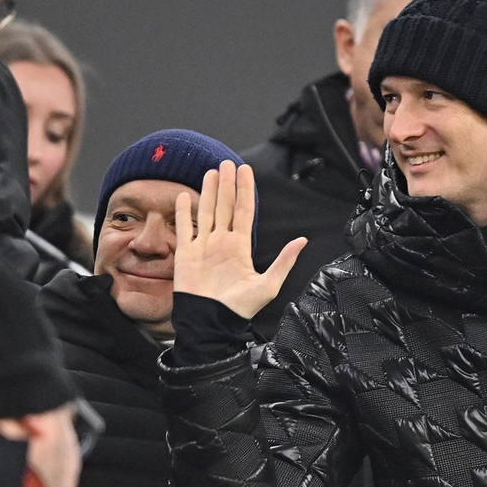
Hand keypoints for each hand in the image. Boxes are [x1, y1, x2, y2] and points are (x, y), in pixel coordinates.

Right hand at [174, 160, 306, 318]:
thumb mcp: (268, 285)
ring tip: (211, 172)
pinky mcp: (186, 254)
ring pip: (206, 212)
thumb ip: (284, 262)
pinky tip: (184, 196)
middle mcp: (222, 242)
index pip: (244, 211)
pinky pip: (185, 228)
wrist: (211, 322)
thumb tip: (302, 240)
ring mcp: (203, 247)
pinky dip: (183, 212)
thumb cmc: (239, 308)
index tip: (245, 170)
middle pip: (225, 206)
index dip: (245, 190)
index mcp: (240, 247)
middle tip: (227, 163)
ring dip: (208, 192)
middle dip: (227, 185)